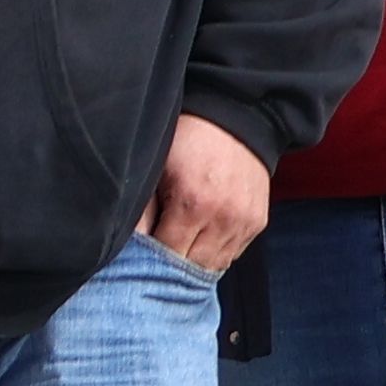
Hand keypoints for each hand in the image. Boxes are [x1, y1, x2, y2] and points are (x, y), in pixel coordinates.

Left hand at [147, 114, 268, 272]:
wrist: (237, 118)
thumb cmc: (190, 138)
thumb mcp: (157, 166)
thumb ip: (143, 209)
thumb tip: (128, 245)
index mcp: (194, 204)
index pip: (167, 255)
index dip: (149, 260)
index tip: (137, 259)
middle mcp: (224, 218)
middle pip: (191, 267)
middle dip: (170, 267)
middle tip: (153, 260)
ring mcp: (244, 223)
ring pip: (214, 266)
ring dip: (193, 263)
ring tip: (177, 251)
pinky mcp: (257, 223)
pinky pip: (232, 254)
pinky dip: (214, 254)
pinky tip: (199, 241)